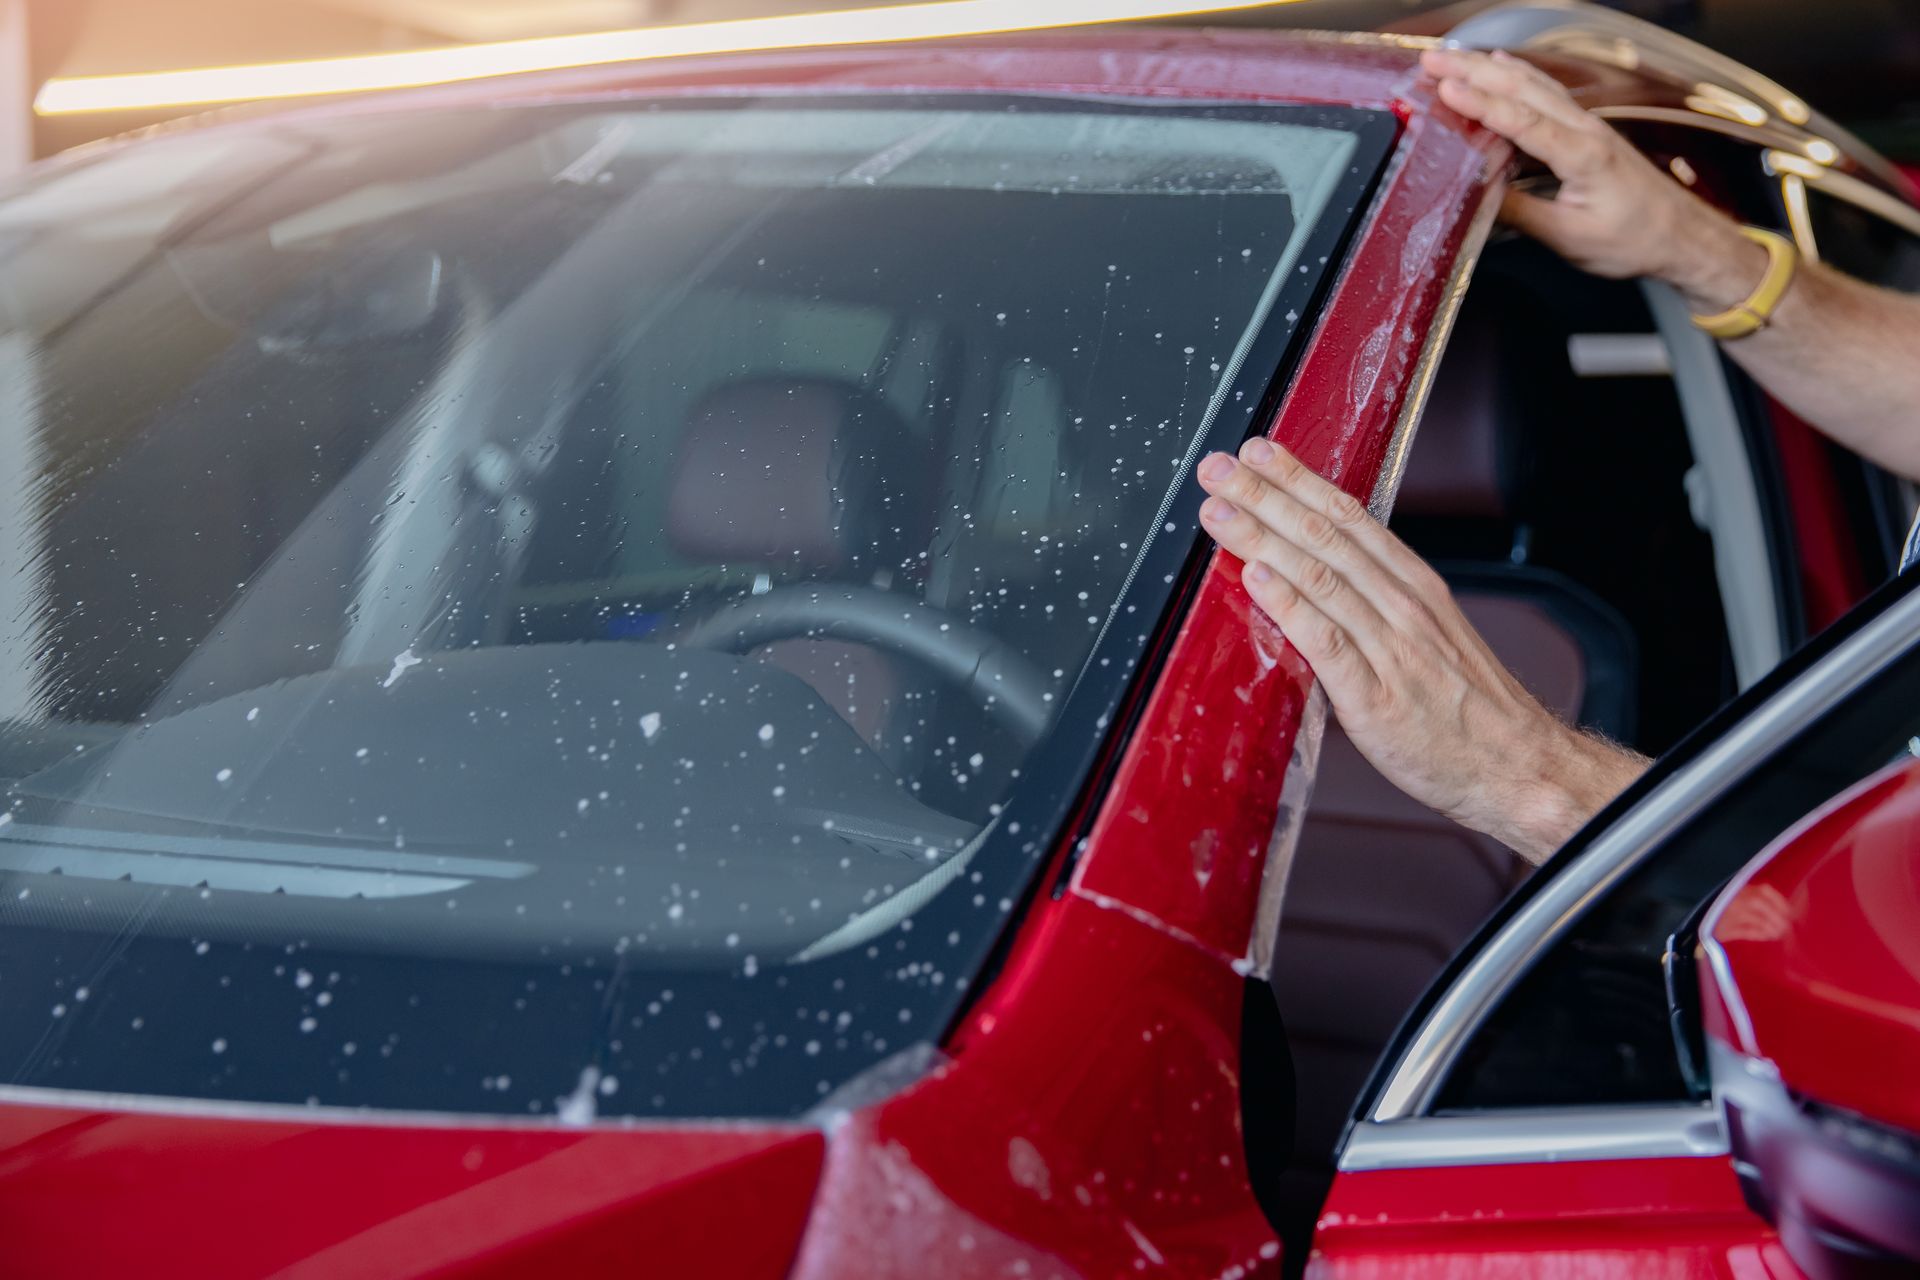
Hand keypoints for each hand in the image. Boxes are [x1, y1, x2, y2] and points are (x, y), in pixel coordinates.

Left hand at [1196, 439, 1646, 862]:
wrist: (1517, 767)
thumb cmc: (1469, 709)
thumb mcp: (1428, 635)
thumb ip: (1375, 604)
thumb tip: (1317, 576)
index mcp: (1413, 585)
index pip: (1349, 516)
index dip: (1299, 480)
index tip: (1258, 452)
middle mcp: (1401, 606)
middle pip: (1325, 536)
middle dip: (1266, 496)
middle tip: (1218, 468)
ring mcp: (1390, 648)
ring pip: (1319, 577)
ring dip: (1263, 539)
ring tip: (1220, 512)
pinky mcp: (1375, 697)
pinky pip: (1327, 643)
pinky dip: (1291, 607)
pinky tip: (1258, 580)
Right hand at [1420, 47, 1769, 313]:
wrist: (1681, 236)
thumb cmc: (1633, 239)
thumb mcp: (1569, 238)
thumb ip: (1521, 213)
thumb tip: (1476, 197)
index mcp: (1581, 154)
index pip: (1521, 120)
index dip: (1480, 104)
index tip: (1445, 89)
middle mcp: (1586, 129)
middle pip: (1522, 87)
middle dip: (1473, 70)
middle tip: (1431, 62)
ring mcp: (1588, 125)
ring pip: (1533, 84)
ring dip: (1489, 68)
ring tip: (1452, 58)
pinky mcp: (1587, 131)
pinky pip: (1547, 93)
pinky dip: (1518, 75)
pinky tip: (1501, 65)